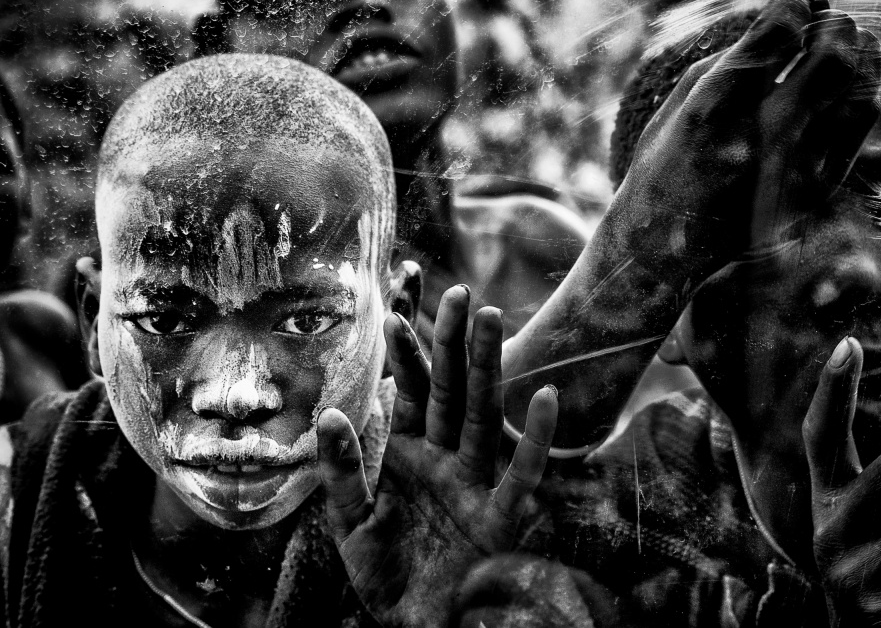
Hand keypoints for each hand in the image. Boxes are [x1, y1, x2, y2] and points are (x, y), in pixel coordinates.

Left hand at [318, 285, 557, 626]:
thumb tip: (327, 414)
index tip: (396, 313)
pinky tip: (547, 398)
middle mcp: (447, 458)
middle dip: (455, 343)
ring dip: (489, 369)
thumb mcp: (351, 520)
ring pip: (484, 415)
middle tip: (459, 292)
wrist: (416, 623)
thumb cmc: (386, 573)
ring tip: (492, 319)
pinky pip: (521, 473)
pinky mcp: (500, 515)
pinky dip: (536, 439)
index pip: (412, 393)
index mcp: (410, 454)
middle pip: (453, 391)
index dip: (406, 356)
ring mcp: (476, 482)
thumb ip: (342, 469)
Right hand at [619, 0, 877, 263]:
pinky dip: (858, 95)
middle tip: (826, 18)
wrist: (664, 245)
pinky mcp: (814, 192)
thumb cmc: (663, 169)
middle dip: (834, 25)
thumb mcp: (679, 105)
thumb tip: (787, 18)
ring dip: (856, 56)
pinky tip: (844, 84)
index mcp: (715, 109)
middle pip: (830, 57)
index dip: (794, 5)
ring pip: (856, 91)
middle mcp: (761, 138)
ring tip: (841, 45)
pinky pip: (857, 129)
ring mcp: (794, 170)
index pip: (780, 33)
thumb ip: (732, 59)